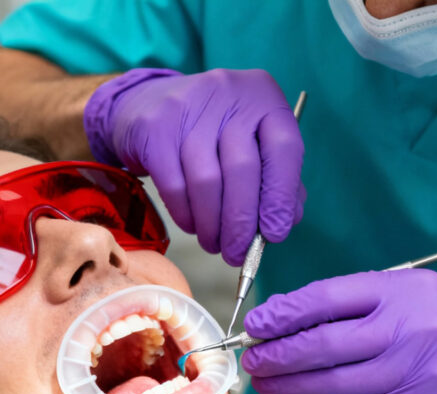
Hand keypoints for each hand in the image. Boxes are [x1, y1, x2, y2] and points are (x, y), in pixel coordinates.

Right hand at [84, 68, 304, 265]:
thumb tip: (287, 220)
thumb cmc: (212, 131)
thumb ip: (275, 177)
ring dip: (212, 225)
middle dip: (241, 223)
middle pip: (242, 170)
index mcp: (263, 98)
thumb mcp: (251, 141)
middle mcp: (229, 95)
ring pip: (207, 182)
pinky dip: (186, 215)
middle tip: (238, 254)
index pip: (284, 149)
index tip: (275, 235)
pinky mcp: (155, 128)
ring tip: (215, 245)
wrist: (148, 103)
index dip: (281, 197)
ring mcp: (188, 108)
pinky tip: (192, 226)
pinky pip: (174, 185)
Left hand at [241, 269, 436, 393]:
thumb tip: (284, 317)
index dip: (285, 312)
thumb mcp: (412, 297)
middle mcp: (411, 329)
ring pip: (333, 382)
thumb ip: (356, 303)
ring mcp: (414, 373)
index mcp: (405, 292)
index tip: (257, 324)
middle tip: (252, 358)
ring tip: (265, 382)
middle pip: (325, 343)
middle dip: (278, 353)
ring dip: (289, 385)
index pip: (329, 297)